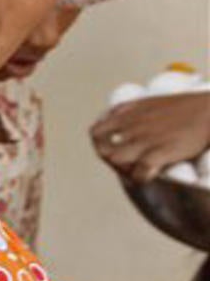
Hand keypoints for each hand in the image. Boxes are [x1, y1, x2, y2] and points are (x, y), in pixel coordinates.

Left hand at [91, 93, 209, 182]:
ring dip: (122, 170)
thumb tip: (115, 120)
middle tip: (127, 166)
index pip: (96, 132)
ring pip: (114, 159)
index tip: (115, 151)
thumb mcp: (148, 103)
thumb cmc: (183, 108)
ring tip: (138, 172)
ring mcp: (145, 138)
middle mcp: (131, 125)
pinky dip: (141, 177)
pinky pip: (141, 170)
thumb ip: (129, 112)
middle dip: (110, 161)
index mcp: (127, 114)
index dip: (101, 146)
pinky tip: (150, 177)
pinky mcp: (163, 150)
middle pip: (101, 148)